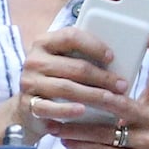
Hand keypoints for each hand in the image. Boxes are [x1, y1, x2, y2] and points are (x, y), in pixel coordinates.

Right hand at [16, 24, 137, 141]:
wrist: (27, 108)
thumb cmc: (54, 80)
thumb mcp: (62, 62)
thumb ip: (79, 56)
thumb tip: (117, 57)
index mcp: (44, 42)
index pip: (71, 37)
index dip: (94, 45)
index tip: (112, 57)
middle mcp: (34, 60)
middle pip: (74, 67)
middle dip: (102, 77)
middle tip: (121, 86)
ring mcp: (29, 82)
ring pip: (67, 88)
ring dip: (93, 95)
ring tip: (111, 100)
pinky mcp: (28, 104)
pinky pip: (51, 108)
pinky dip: (68, 110)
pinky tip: (83, 111)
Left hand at [42, 34, 148, 148]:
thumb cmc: (135, 129)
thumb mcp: (140, 109)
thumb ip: (125, 92)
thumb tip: (96, 65)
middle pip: (122, 104)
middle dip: (91, 98)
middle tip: (68, 90)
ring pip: (108, 132)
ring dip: (78, 128)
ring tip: (57, 123)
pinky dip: (82, 145)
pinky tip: (65, 140)